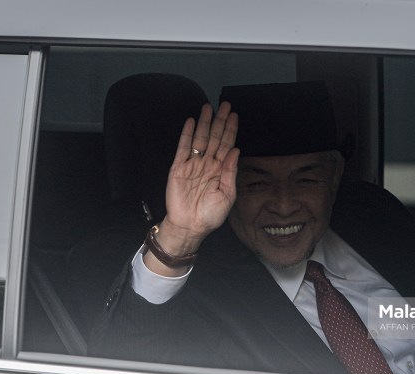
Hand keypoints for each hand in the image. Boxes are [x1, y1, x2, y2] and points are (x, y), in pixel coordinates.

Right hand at [155, 102, 238, 258]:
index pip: (227, 145)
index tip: (234, 116)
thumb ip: (230, 171)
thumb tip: (236, 151)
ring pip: (200, 139)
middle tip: (224, 105)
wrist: (190, 226)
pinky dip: (186, 135)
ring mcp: (193, 165)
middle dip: (219, 121)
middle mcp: (207, 164)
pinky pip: (183, 148)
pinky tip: (191, 122)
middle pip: (214, 138)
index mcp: (220, 170)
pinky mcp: (178, 168)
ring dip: (204, 123)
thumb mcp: (227, 194)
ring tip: (208, 108)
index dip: (230, 130)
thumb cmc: (210, 215)